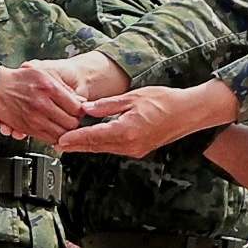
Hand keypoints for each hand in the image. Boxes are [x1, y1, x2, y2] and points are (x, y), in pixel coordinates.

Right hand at [0, 59, 111, 144]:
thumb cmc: (20, 79)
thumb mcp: (45, 73)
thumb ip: (65, 87)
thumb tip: (81, 102)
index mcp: (49, 88)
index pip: (77, 108)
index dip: (81, 111)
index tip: (79, 110)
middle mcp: (42, 105)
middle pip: (71, 123)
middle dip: (74, 122)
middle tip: (72, 118)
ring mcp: (34, 118)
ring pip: (61, 134)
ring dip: (64, 131)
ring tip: (62, 124)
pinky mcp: (27, 128)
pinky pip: (48, 139)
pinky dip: (53, 136)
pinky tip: (52, 129)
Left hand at [63, 79, 243, 159]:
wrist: (189, 112)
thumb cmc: (165, 101)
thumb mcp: (132, 97)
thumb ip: (107, 105)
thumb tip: (86, 108)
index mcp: (126, 131)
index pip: (93, 136)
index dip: (75, 139)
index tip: (60, 140)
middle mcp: (130, 145)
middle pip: (96, 146)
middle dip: (77, 145)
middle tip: (59, 145)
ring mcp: (136, 150)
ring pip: (105, 149)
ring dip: (88, 146)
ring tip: (71, 143)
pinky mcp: (140, 149)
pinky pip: (115, 148)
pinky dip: (102, 145)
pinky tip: (93, 141)